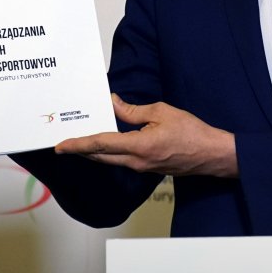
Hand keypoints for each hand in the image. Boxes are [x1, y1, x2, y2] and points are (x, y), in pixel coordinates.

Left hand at [55, 94, 238, 178]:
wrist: (211, 154)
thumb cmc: (191, 132)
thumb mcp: (161, 112)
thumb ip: (134, 110)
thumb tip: (114, 104)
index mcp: (138, 146)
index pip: (100, 144)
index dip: (78, 144)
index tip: (61, 145)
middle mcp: (135, 162)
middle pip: (100, 156)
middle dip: (80, 150)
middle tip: (64, 144)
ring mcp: (141, 168)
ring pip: (109, 160)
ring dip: (94, 151)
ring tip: (80, 142)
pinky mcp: (147, 168)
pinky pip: (121, 161)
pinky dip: (109, 152)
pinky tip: (106, 144)